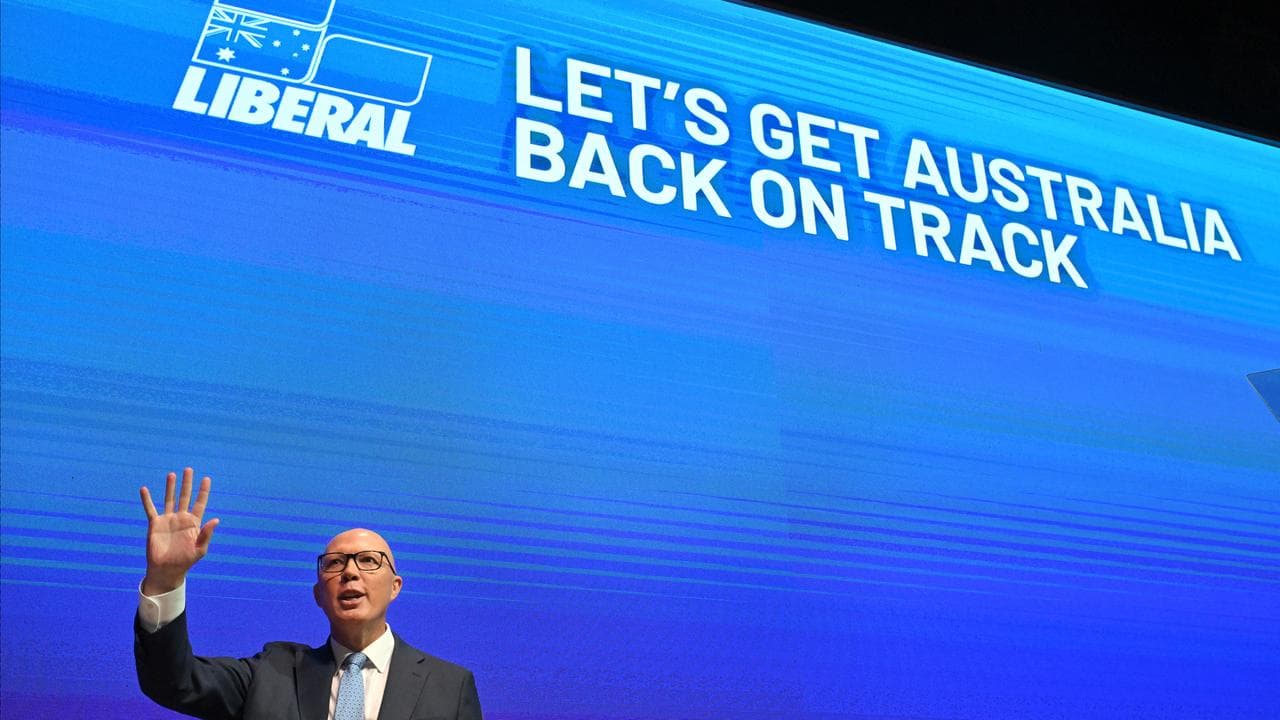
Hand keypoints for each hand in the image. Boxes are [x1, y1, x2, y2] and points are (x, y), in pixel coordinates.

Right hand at [140, 467, 218, 594]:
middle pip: (185, 497)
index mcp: (194, 523)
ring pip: (169, 499)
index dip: (203, 491)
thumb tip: (216, 519)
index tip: (206, 478)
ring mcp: (168, 520)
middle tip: (189, 469)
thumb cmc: (185, 561)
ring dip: (170, 487)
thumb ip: (206, 534)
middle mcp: (181, 518)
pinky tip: (144, 489)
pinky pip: (150, 509)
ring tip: (171, 474)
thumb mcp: (200, 549)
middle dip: (187, 483)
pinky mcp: (155, 524)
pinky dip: (147, 499)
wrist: (166, 570)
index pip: (199, 503)